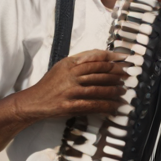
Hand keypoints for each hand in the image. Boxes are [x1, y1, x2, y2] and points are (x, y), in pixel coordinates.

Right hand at [14, 49, 128, 121]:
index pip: (96, 58)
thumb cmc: (50, 83)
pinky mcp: (70, 105)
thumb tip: (101, 54)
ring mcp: (71, 91)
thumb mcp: (62, 66)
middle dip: (116, 74)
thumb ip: (80, 59)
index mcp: (70, 64)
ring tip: (122, 91)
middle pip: (100, 72)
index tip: (124, 58)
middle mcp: (71, 76)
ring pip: (98, 88)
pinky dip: (106, 106)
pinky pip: (93, 105)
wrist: (34, 102)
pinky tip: (114, 106)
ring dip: (114, 90)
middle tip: (126, 76)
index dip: (112, 58)